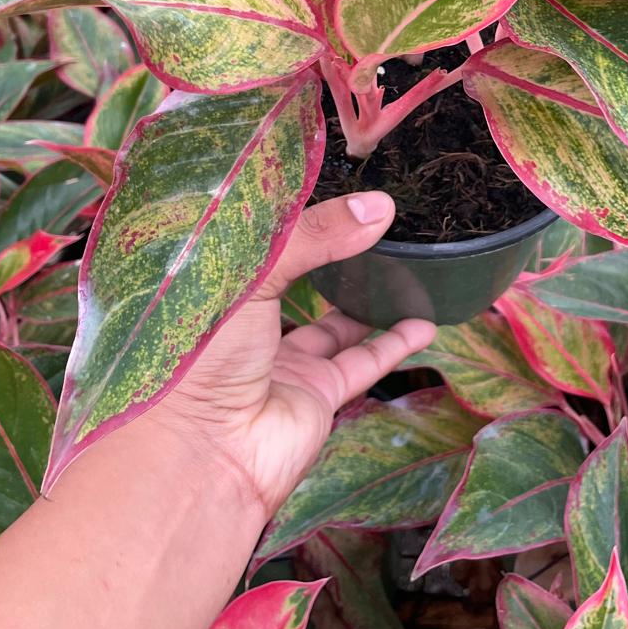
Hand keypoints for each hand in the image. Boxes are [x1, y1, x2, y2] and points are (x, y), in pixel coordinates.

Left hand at [143, 192, 436, 516]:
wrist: (204, 454)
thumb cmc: (202, 355)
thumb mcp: (251, 277)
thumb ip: (314, 238)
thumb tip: (379, 207)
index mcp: (216, 290)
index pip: (255, 240)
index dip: (287, 211)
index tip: (329, 174)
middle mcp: (248, 324)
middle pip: (299, 280)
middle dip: (331, 253)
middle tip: (375, 217)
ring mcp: (285, 362)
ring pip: (336, 322)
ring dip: (369, 296)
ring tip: (406, 263)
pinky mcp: (318, 395)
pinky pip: (364, 362)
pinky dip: (396, 342)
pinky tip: (424, 321)